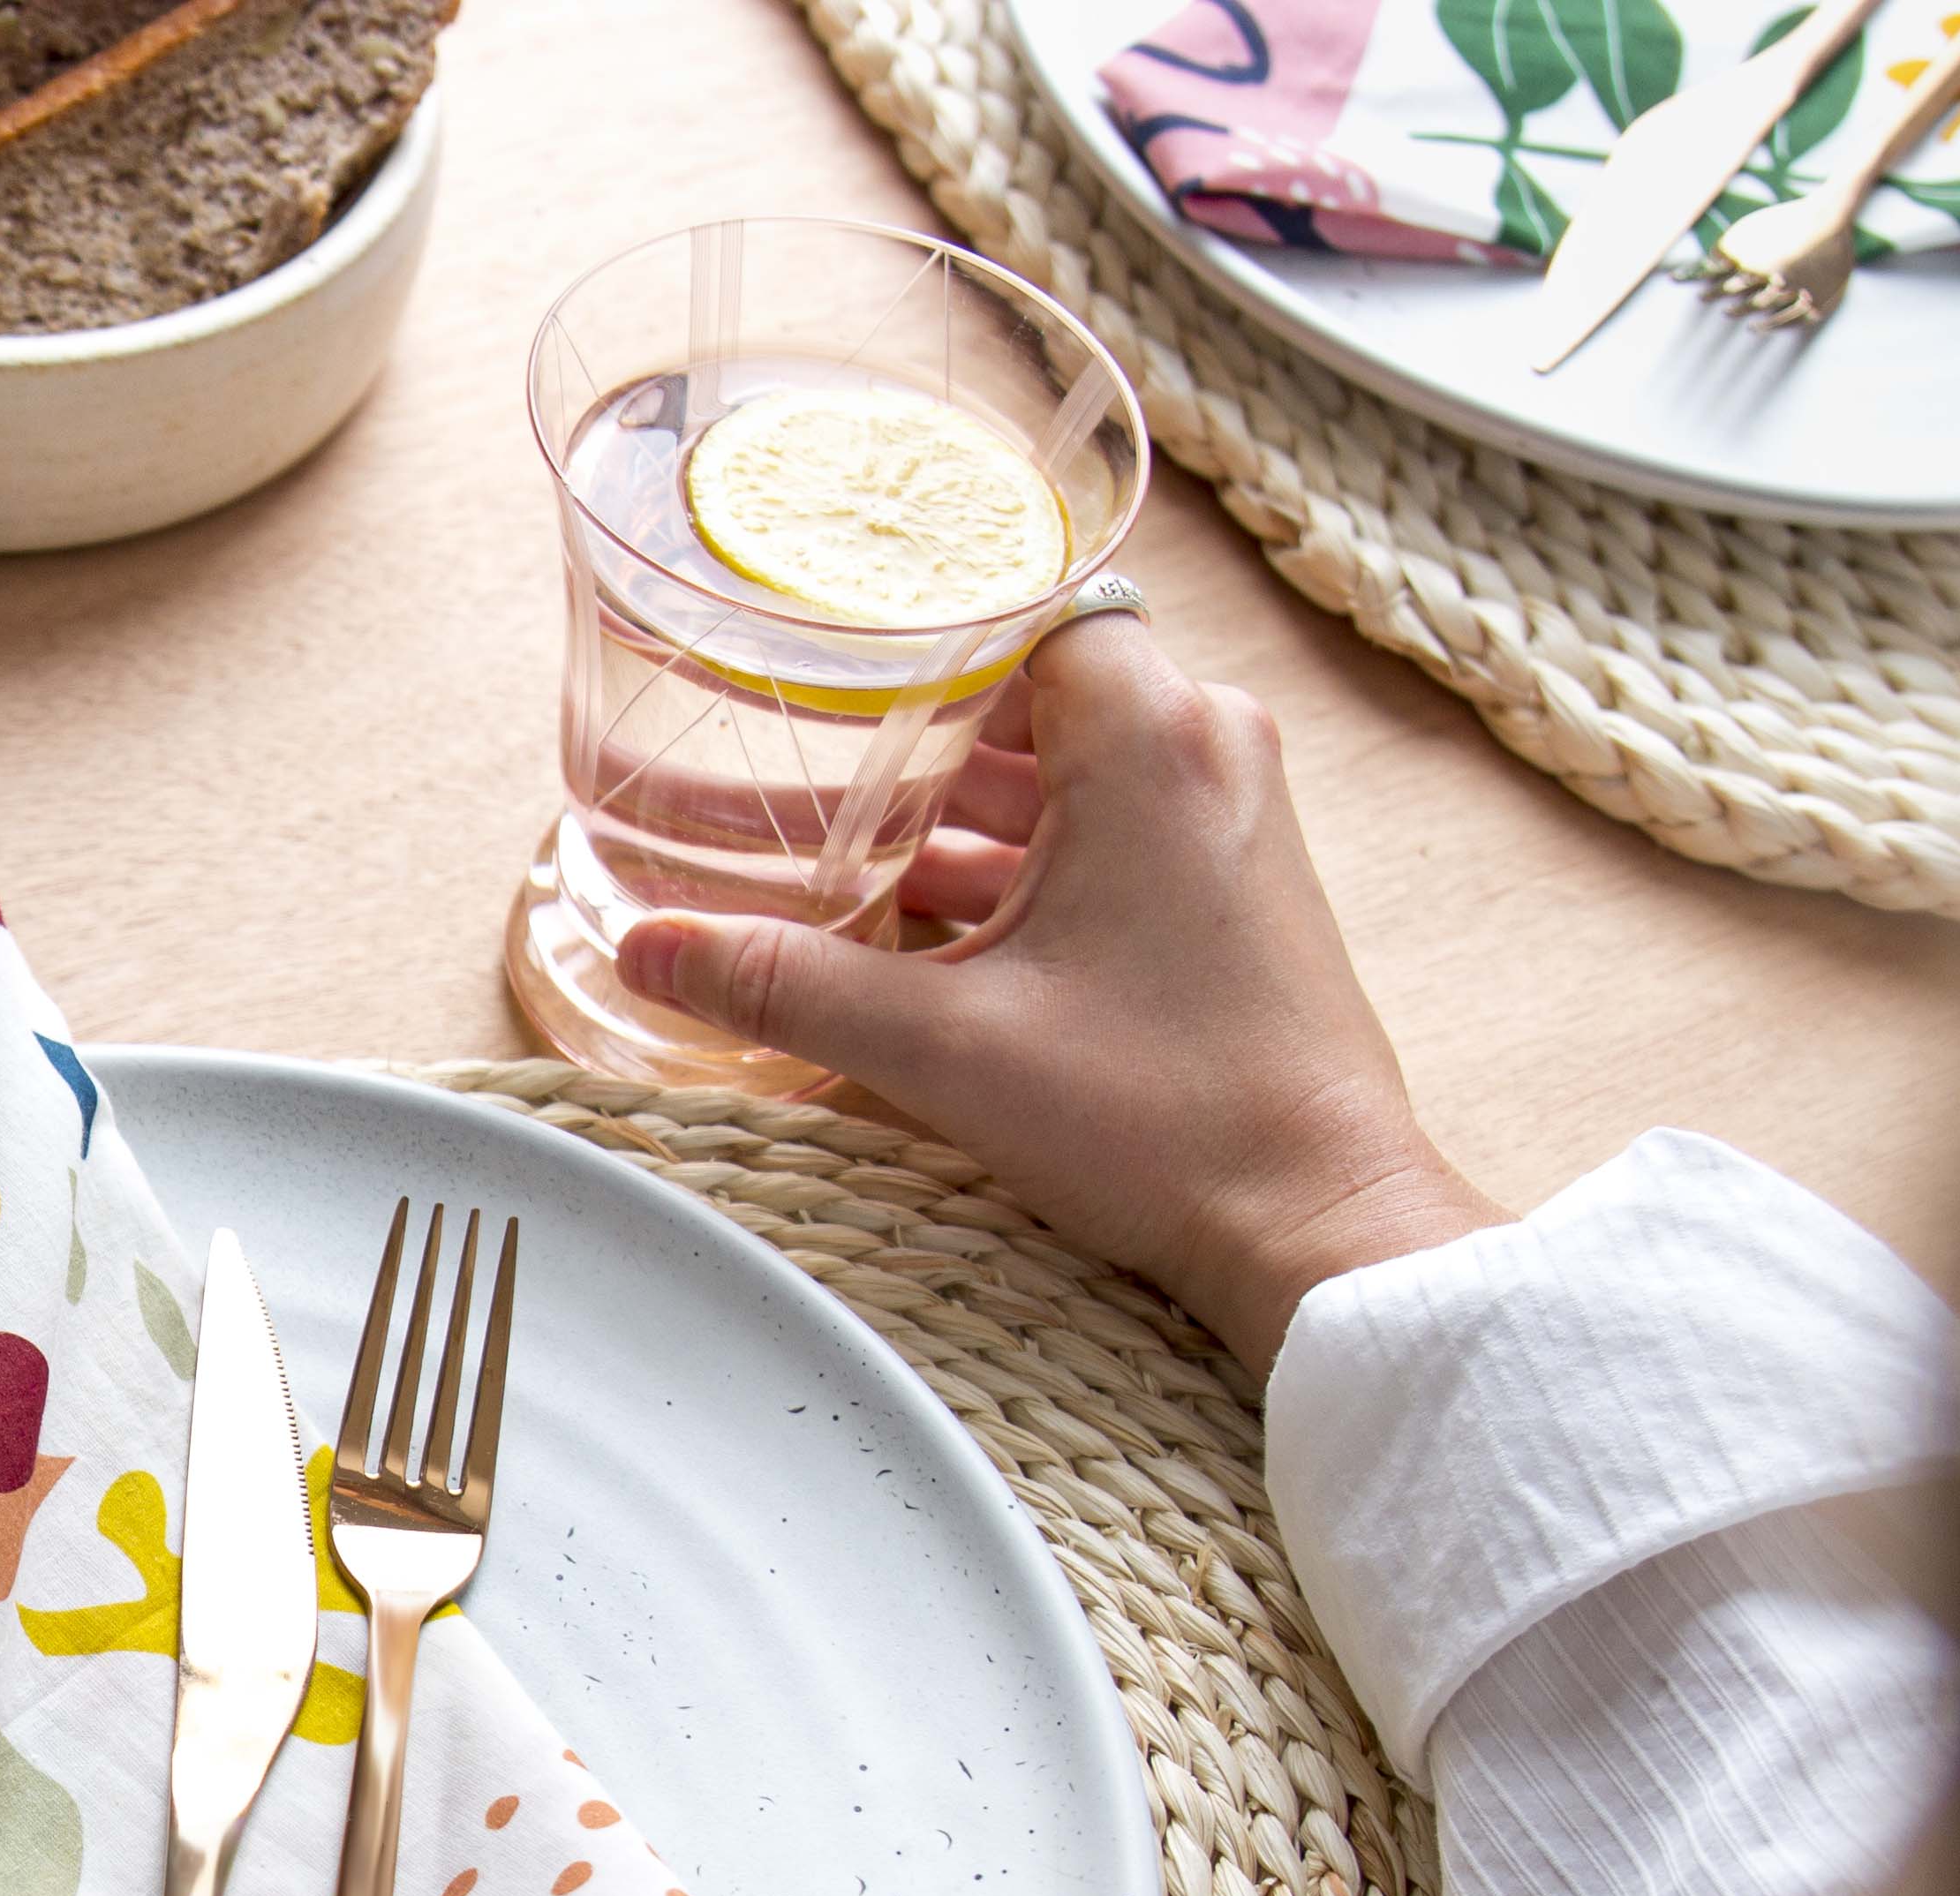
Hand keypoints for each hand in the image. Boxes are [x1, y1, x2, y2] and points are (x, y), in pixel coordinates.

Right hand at [612, 618, 1501, 1372]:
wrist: (1313, 1219)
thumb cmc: (1166, 1117)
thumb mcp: (942, 1046)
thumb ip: (785, 984)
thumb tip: (646, 947)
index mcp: (1153, 736)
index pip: (1016, 612)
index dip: (913, 640)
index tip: (819, 672)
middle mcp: (1206, 751)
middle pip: (1022, 699)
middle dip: (904, 749)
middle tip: (787, 778)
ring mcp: (1226, 820)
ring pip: (1057, 775)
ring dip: (949, 821)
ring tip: (832, 869)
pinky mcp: (1228, 888)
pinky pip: (1100, 835)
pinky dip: (1012, 868)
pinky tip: (917, 934)